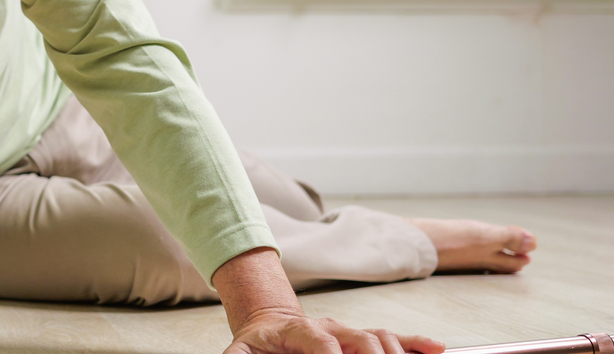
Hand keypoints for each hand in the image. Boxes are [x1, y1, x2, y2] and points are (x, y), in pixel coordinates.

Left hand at [213, 248, 444, 353]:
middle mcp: (328, 327)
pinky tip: (435, 349)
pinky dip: (415, 343)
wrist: (266, 325)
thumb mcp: (240, 353)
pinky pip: (392, 339)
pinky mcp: (360, 340)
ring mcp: (347, 332)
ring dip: (396, 353)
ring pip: (379, 337)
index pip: (319, 339)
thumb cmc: (255, 346)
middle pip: (359, 337)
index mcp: (297, 330)